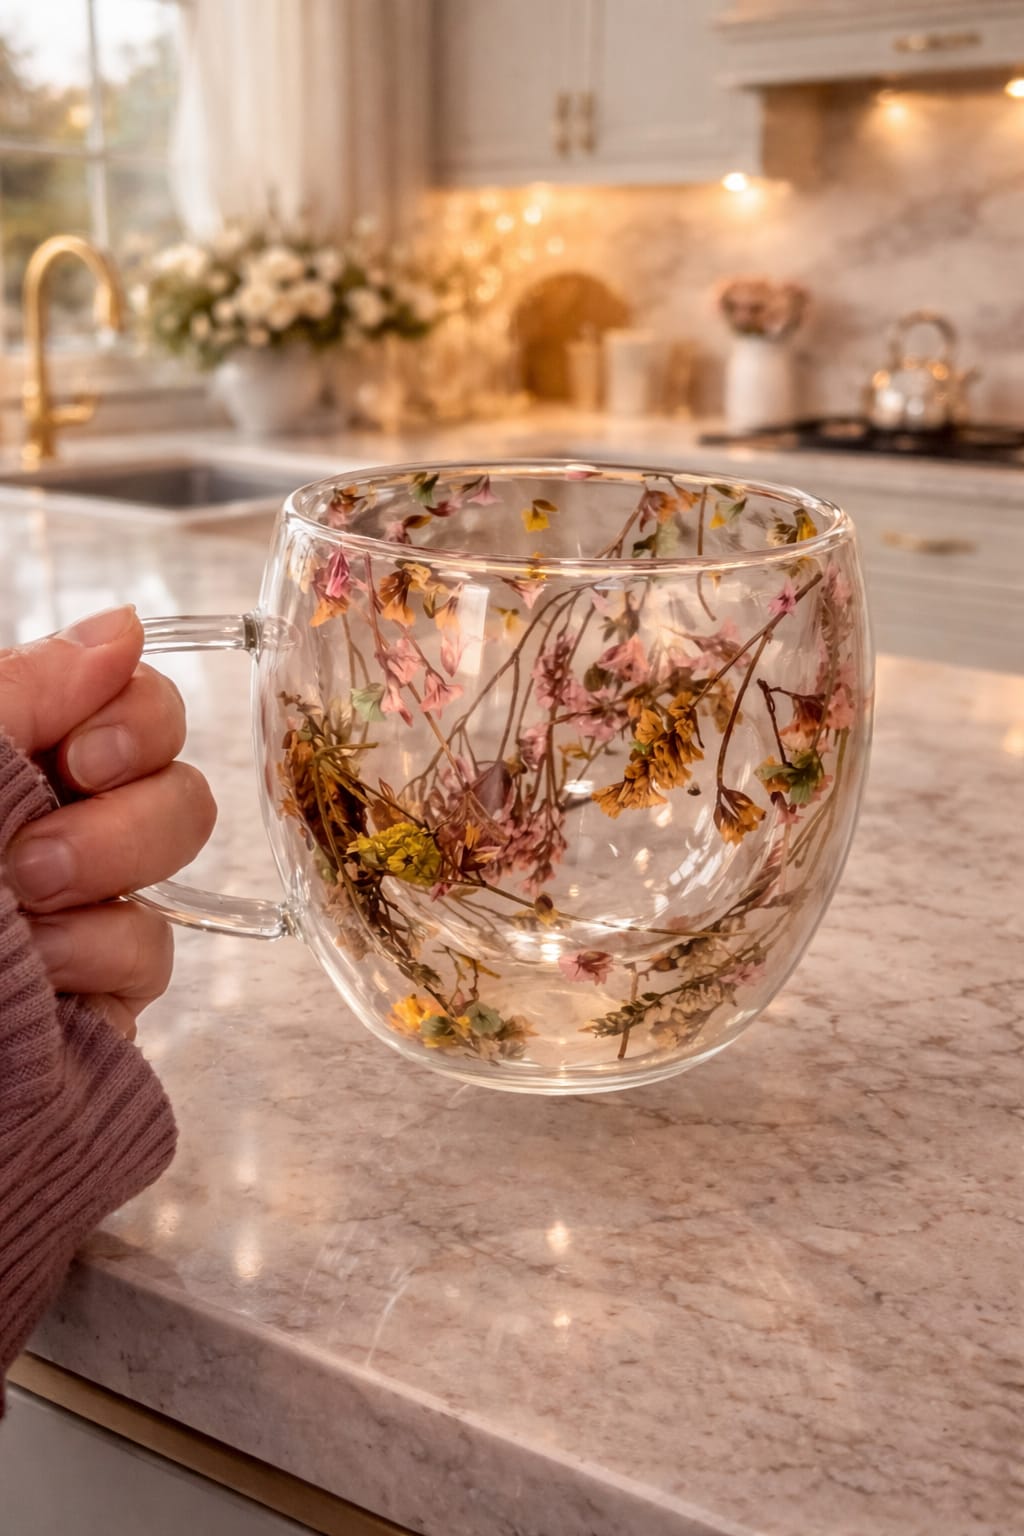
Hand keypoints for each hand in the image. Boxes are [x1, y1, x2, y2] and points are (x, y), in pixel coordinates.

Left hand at [0, 606, 215, 1039]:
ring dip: (102, 883)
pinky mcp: (100, 984)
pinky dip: (95, 957)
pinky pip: (152, 952)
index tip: (82, 759)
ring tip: (20, 911)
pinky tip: (36, 974)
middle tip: (31, 860)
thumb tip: (126, 624)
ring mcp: (88, 905)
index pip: (141, 705)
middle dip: (125, 822)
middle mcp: (65, 820)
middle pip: (180, 786)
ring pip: (176, 870)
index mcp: (23, 754)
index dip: (139, 721)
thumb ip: (29, 690)